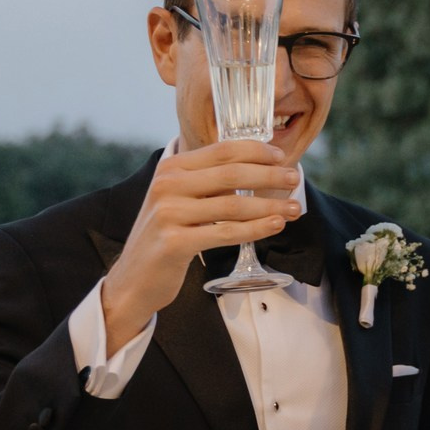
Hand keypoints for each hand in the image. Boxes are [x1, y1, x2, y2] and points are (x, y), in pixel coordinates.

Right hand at [101, 140, 304, 339]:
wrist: (134, 278)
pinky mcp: (175, 242)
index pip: (222, 150)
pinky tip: (275, 226)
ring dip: (269, 206)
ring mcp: (169, 213)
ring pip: (233, 205)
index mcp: (171, 168)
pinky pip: (226, 233)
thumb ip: (206, 182)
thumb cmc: (166, 237)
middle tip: (295, 180)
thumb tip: (256, 169)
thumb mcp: (178, 200)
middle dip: (270, 176)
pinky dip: (255, 229)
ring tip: (293, 209)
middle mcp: (167, 185)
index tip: (281, 157)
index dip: (256, 151)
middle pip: (232, 174)